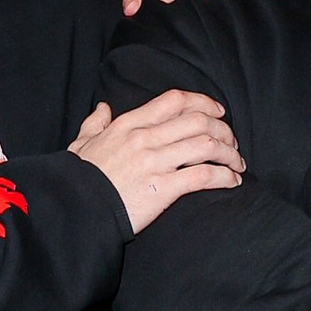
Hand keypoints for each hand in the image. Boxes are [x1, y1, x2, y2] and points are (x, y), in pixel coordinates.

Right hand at [71, 89, 244, 230]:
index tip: (218, 112)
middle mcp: (145, 138)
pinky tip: (232, 181)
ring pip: (206, 146)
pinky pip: (203, 176)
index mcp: (129, 124)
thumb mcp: (81, 144)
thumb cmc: (76, 179)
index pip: (175, 100)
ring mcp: (155, 163)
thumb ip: (94, 124)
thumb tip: (102, 108)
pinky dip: (224, 177)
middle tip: (232, 143)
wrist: (73, 209)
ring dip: (229, 153)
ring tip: (237, 163)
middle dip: (224, 130)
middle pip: (199, 121)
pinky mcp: (162, 189)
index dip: (203, 102)